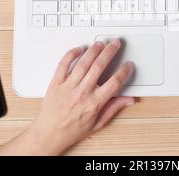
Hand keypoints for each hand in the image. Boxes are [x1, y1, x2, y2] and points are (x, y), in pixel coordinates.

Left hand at [0, 39, 134, 154]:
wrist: (49, 134)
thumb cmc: (72, 130)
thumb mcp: (98, 123)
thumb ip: (113, 108)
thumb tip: (128, 100)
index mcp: (94, 103)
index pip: (114, 82)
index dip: (123, 71)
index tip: (127, 65)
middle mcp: (82, 93)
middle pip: (99, 67)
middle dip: (110, 52)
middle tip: (115, 44)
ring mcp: (68, 87)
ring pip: (83, 63)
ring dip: (93, 50)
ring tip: (100, 44)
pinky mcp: (56, 83)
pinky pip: (63, 64)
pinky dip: (71, 54)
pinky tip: (78, 49)